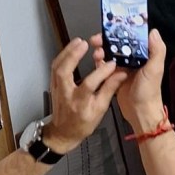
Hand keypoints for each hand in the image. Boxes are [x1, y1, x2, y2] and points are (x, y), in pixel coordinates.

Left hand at [43, 37, 126, 153]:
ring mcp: (57, 88)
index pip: (90, 84)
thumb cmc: (82, 124)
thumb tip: (121, 74)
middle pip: (64, 71)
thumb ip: (109, 90)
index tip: (112, 63)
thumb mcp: (100, 110)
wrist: (63, 132)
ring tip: (78, 41)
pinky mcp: (54, 85)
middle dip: (73, 55)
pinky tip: (70, 49)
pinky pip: (55, 67)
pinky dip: (62, 56)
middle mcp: (65, 94)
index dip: (101, 73)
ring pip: (57, 67)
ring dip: (66, 52)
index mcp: (79, 102)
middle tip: (84, 43)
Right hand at [89, 29, 165, 133]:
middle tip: (95, 40)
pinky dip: (99, 62)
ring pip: (110, 54)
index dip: (121, 31)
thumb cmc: (149, 92)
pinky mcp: (114, 77)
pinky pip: (105, 66)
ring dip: (101, 50)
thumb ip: (156, 50)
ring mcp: (123, 68)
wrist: (139, 112)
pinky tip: (95, 61)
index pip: (132, 38)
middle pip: (118, 44)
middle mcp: (134, 59)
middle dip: (106, 40)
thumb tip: (153, 32)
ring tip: (96, 52)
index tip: (110, 28)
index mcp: (145, 55)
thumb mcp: (155, 69)